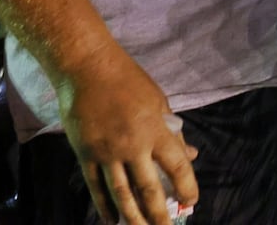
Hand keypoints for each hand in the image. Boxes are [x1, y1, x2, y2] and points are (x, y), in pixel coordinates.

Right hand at [55, 43, 197, 223]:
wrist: (86, 66)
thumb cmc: (127, 79)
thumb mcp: (158, 100)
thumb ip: (172, 131)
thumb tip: (190, 156)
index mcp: (155, 129)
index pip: (177, 168)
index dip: (187, 188)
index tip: (191, 202)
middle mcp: (132, 145)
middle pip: (149, 190)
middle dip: (160, 215)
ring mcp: (106, 151)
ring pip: (121, 194)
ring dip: (133, 218)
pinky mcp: (85, 153)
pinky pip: (96, 187)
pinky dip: (104, 207)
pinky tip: (111, 221)